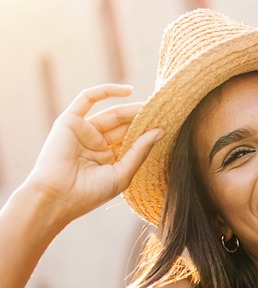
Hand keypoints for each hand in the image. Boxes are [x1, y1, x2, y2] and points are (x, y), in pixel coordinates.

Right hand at [24, 83, 162, 225]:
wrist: (57, 197)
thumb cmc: (90, 193)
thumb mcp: (122, 173)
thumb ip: (140, 151)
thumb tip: (161, 131)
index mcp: (109, 159)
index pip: (132, 140)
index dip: (149, 132)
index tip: (168, 125)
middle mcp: (97, 144)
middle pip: (125, 126)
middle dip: (144, 119)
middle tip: (165, 111)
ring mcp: (84, 131)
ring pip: (113, 114)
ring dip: (133, 109)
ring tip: (153, 105)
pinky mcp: (69, 120)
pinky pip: (88, 98)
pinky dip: (106, 91)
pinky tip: (128, 90)